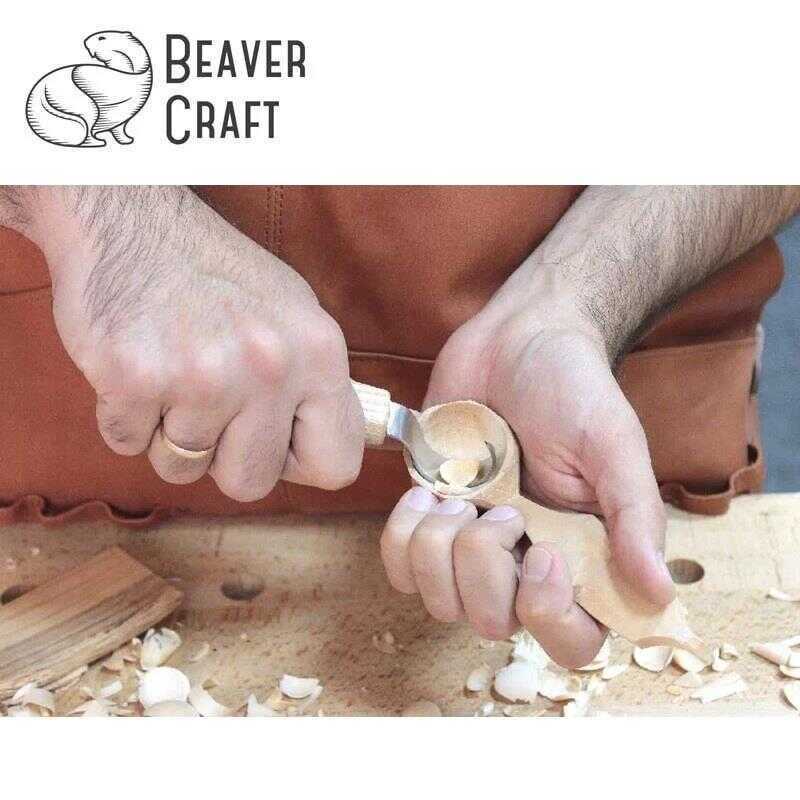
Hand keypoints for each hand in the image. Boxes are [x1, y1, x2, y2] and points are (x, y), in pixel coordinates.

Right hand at [31, 187, 362, 500]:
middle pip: (252, 483)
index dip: (300, 463)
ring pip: (183, 470)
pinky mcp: (134, 379)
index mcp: (318, 354)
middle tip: (211, 404)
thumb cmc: (218, 275)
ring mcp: (200, 377)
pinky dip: (128, 418)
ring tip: (174, 374)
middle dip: (225, 457)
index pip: (336, 465)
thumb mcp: (297, 317)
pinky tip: (140, 367)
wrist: (134, 220)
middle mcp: (267, 367)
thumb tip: (329, 456)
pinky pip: (128, 445)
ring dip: (171, 435)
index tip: (278, 443)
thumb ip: (317, 388)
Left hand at [380, 266, 674, 667]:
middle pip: (493, 624)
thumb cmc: (575, 388)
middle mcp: (523, 561)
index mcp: (579, 555)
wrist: (519, 338)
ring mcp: (470, 544)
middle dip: (484, 568)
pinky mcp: (428, 518)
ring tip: (461, 493)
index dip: (550, 618)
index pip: (571, 639)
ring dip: (440, 547)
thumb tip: (659, 593)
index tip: (542, 551)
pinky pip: (399, 566)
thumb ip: (634, 516)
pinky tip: (425, 492)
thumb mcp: (615, 445)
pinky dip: (402, 535)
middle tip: (501, 507)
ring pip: (439, 602)